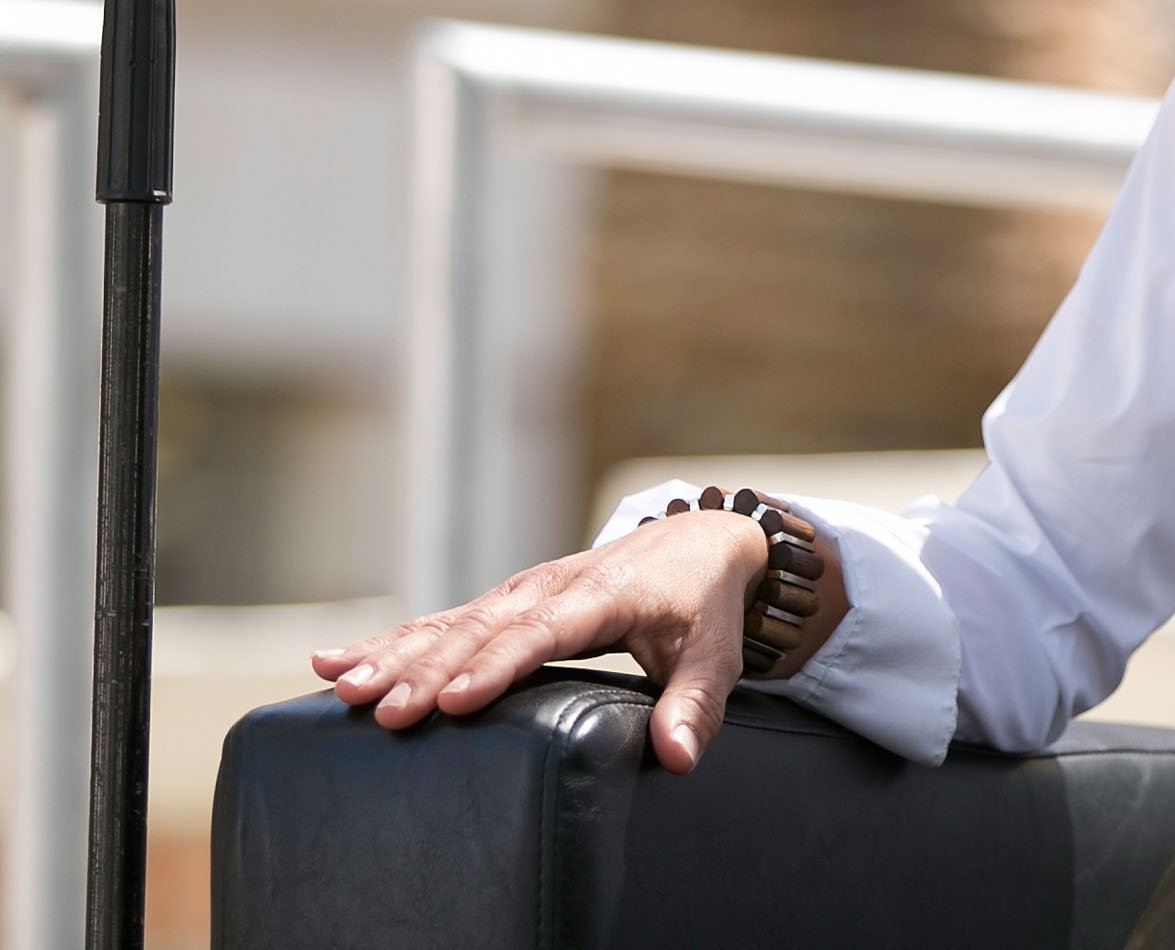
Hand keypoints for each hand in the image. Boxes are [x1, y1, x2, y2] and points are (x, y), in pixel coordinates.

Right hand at [311, 508, 779, 771]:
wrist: (694, 543)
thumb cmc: (701, 608)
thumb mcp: (714, 655)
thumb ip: (695, 706)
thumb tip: (676, 758)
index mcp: (602, 595)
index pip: (544, 631)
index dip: (498, 665)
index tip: (455, 701)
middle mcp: (550, 586)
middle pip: (482, 629)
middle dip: (428, 669)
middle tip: (379, 709)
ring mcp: (520, 592)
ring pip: (449, 622)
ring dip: (395, 654)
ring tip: (341, 686)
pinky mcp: (501, 604)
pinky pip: (439, 621)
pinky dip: (389, 641)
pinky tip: (334, 662)